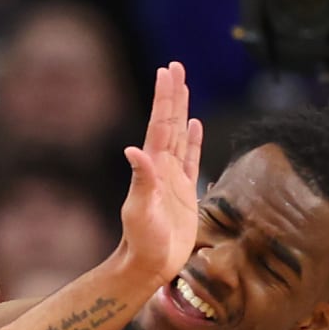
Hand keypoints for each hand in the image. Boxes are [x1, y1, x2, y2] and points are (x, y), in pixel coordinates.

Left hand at [119, 62, 204, 285]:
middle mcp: (162, 166)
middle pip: (170, 122)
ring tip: (183, 86)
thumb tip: (134, 150)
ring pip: (180, 135)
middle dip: (173, 94)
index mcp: (153, 166)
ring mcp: (173, 177)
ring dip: (182, 110)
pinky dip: (193, 140)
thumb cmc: (142, 240)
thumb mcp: (140, 210)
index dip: (165, 97)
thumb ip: (141, 180)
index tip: (167, 72)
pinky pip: (191, 158)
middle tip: (175, 67)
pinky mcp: (185, 191)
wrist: (149, 263)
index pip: (161, 124)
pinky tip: (194, 125)